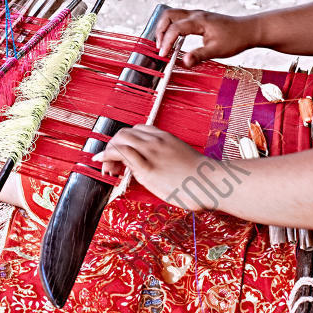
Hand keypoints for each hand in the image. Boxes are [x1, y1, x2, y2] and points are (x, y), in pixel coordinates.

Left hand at [92, 125, 223, 209]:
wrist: (210, 182)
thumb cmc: (198, 176)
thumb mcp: (180, 158)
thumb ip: (165, 157)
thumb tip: (157, 168)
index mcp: (164, 137)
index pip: (136, 130)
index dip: (124, 142)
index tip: (121, 158)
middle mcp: (156, 140)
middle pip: (124, 134)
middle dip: (113, 147)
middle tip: (111, 166)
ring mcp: (151, 152)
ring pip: (120, 140)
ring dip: (108, 152)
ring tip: (107, 170)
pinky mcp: (147, 167)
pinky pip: (122, 152)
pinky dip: (107, 155)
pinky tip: (102, 162)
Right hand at [154, 8, 257, 64]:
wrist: (248, 30)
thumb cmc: (235, 39)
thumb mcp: (217, 50)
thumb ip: (199, 55)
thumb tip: (185, 62)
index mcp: (199, 21)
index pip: (175, 28)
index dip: (166, 41)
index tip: (163, 55)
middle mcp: (196, 14)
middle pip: (168, 15)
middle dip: (159, 30)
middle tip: (159, 46)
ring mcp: (197, 15)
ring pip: (172, 14)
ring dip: (164, 27)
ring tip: (164, 44)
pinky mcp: (198, 18)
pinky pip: (179, 18)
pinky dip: (171, 27)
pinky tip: (174, 40)